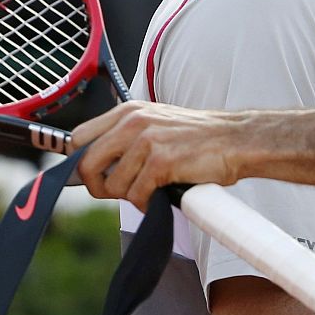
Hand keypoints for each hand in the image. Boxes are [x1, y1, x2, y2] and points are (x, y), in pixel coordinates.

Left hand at [73, 101, 241, 209]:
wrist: (235, 140)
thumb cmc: (198, 138)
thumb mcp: (156, 125)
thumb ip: (126, 138)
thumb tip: (94, 166)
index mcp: (128, 112)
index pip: (79, 138)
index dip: (81, 162)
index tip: (95, 175)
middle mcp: (133, 122)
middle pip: (86, 164)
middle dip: (98, 186)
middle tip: (119, 190)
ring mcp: (147, 141)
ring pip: (112, 185)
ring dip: (130, 195)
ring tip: (152, 188)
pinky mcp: (161, 161)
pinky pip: (137, 195)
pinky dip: (148, 203)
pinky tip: (163, 194)